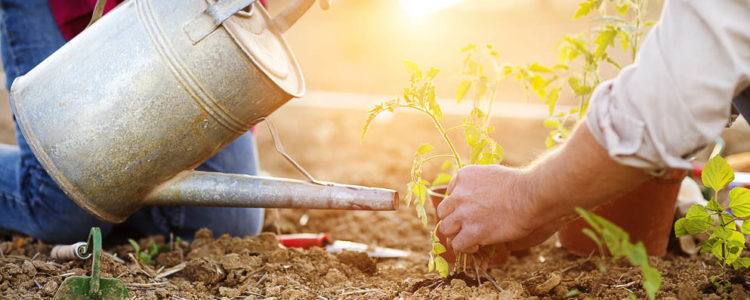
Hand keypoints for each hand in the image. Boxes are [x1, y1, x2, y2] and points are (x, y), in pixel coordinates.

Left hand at [437, 165, 556, 252]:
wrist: (530, 195)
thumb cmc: (518, 184)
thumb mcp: (491, 173)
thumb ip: (476, 183)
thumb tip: (473, 195)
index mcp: (462, 176)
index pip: (449, 194)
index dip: (458, 205)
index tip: (469, 211)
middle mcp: (459, 195)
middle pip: (443, 212)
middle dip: (453, 220)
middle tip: (466, 226)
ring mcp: (464, 213)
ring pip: (445, 229)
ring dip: (456, 234)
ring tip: (470, 237)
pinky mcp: (473, 231)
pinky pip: (457, 244)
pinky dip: (465, 247)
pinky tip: (476, 245)